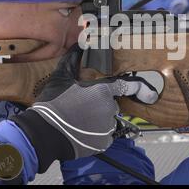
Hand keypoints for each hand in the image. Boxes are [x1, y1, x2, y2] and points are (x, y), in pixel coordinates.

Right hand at [11, 45, 158, 172]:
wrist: (44, 133)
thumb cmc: (53, 103)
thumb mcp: (61, 77)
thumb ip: (72, 60)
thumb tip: (78, 45)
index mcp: (103, 90)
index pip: (126, 87)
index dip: (133, 88)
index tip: (144, 93)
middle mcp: (109, 108)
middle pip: (111, 104)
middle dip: (101, 105)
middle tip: (82, 108)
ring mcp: (107, 127)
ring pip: (108, 121)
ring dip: (98, 121)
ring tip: (79, 122)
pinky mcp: (104, 143)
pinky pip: (104, 137)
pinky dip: (96, 136)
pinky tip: (81, 133)